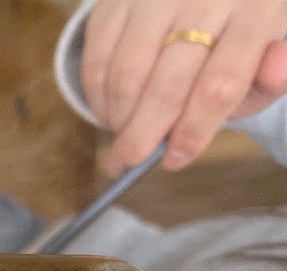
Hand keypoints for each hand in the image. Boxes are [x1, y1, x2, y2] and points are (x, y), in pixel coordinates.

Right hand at [81, 0, 286, 173]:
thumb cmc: (232, 36)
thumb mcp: (263, 55)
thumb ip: (270, 75)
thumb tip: (276, 74)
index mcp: (255, 11)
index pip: (220, 85)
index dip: (194, 130)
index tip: (176, 158)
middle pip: (168, 85)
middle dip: (144, 133)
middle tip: (130, 160)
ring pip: (126, 75)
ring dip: (118, 117)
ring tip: (122, 133)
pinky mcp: (117, 0)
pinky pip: (96, 60)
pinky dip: (96, 96)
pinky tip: (109, 110)